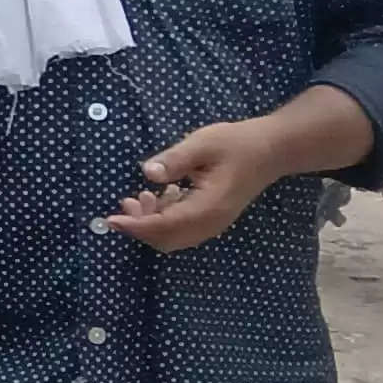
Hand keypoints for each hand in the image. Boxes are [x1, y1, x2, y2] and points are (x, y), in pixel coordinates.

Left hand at [113, 117, 292, 251]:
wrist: (272, 150)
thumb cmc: (237, 143)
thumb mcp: (203, 143)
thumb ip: (175, 160)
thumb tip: (147, 173)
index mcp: (209, 207)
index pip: (165, 226)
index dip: (136, 225)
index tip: (110, 220)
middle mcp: (212, 222)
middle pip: (167, 239)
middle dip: (140, 226)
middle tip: (125, 202)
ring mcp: (214, 222)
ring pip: (174, 236)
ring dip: (152, 222)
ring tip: (140, 196)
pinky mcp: (213, 216)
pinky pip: (183, 228)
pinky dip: (165, 218)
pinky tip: (162, 194)